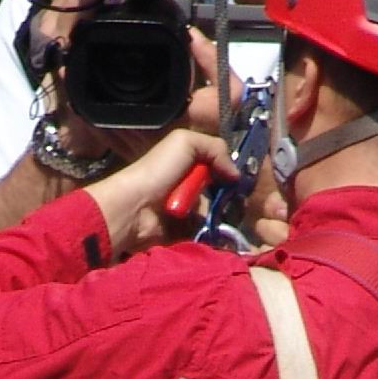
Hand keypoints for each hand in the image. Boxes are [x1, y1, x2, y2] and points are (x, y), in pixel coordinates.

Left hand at [84, 129, 234, 260]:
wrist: (134, 208)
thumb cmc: (158, 171)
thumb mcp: (185, 142)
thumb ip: (215, 148)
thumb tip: (235, 174)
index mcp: (189, 165)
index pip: (219, 170)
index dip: (231, 176)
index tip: (242, 183)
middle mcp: (189, 188)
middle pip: (221, 195)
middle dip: (230, 200)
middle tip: (239, 204)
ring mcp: (187, 213)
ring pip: (216, 216)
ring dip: (222, 218)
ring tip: (225, 219)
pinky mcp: (184, 235)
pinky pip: (207, 235)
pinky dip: (214, 235)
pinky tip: (220, 233)